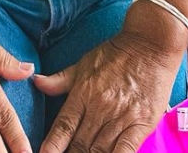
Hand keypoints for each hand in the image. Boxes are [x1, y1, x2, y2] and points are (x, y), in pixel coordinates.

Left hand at [34, 31, 181, 152]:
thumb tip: (37, 83)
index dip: (53, 145)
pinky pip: (125, 150)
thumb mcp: (84, 63)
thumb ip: (60, 79)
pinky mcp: (141, 124)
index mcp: (83, 92)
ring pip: (100, 150)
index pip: (64, 126)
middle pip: (80, 143)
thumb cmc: (116, 53)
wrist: (150, 44)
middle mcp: (100, 107)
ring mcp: (121, 117)